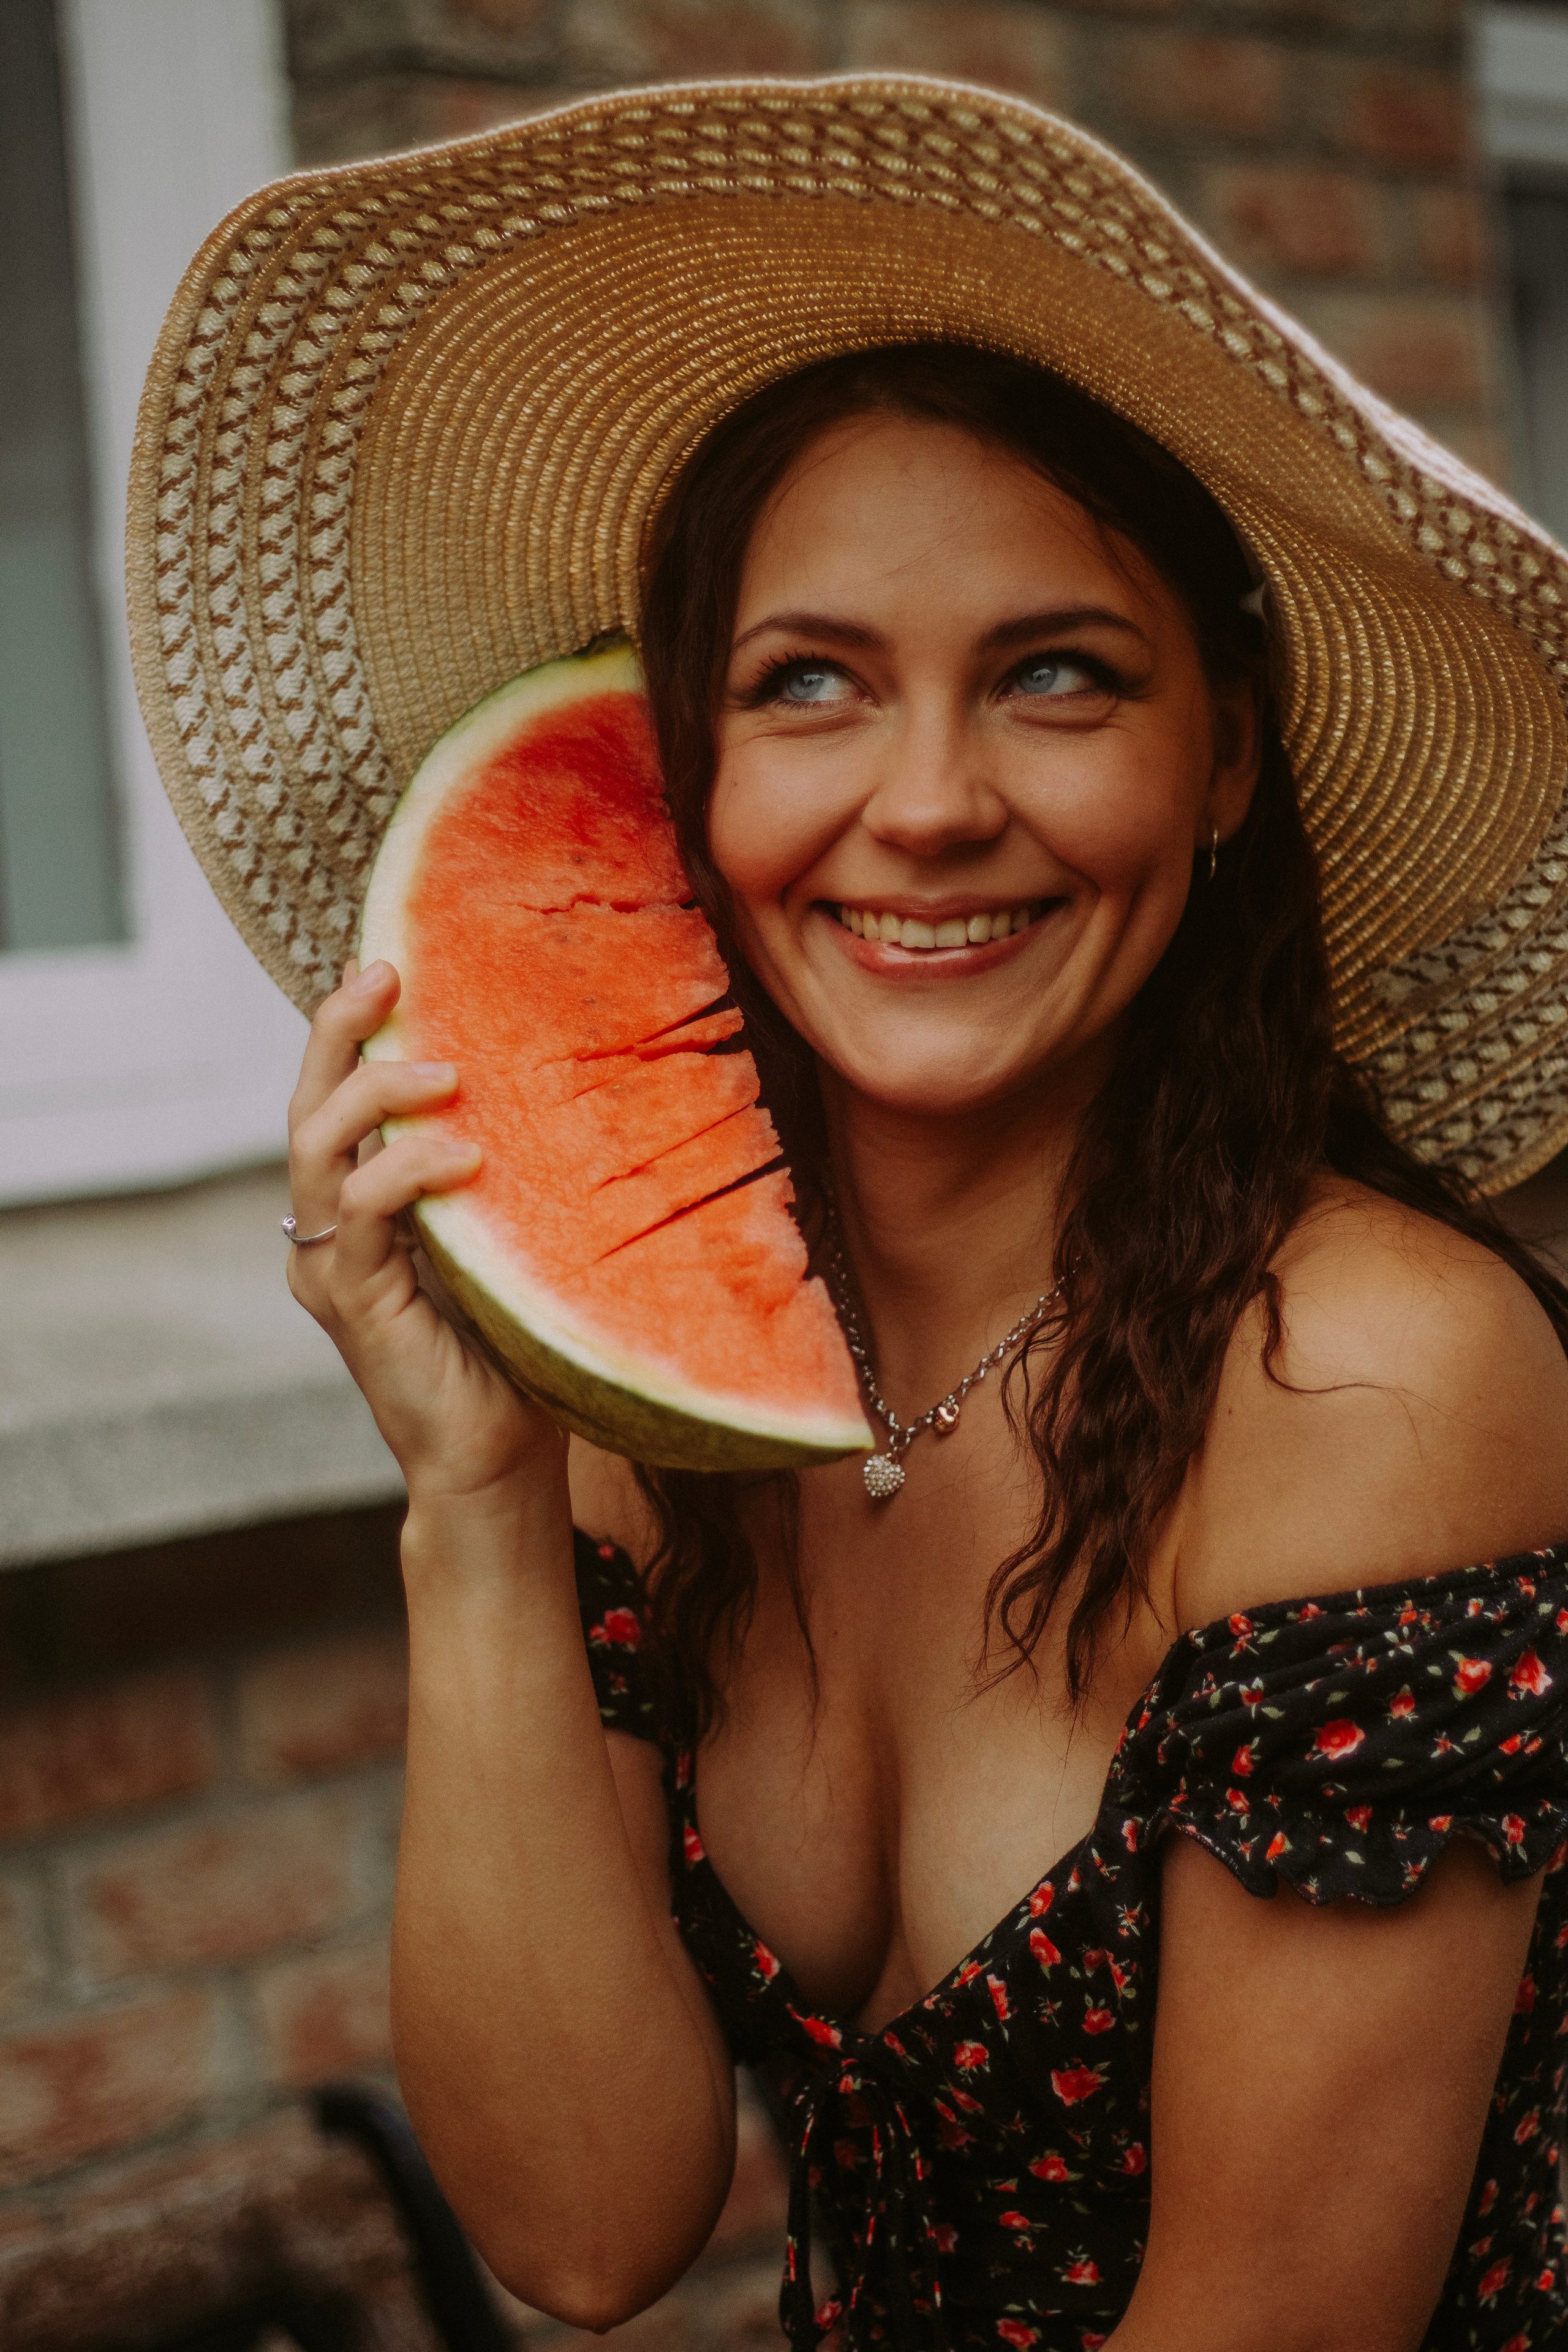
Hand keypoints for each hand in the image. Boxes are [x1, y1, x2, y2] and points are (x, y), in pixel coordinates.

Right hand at [286, 958, 564, 1503]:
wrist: (500, 1459)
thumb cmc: (515, 1347)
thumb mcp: (506, 1234)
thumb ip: (498, 1170)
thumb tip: (546, 1079)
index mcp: (357, 1208)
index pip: (334, 1097)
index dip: (347, 1027)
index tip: (386, 961)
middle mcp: (328, 1231)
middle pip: (306, 1106)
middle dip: (336, 1031)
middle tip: (385, 972)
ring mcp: (331, 1268)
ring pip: (317, 1148)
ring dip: (373, 1094)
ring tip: (443, 1071)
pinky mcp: (354, 1303)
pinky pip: (359, 1216)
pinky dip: (405, 1173)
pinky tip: (464, 1156)